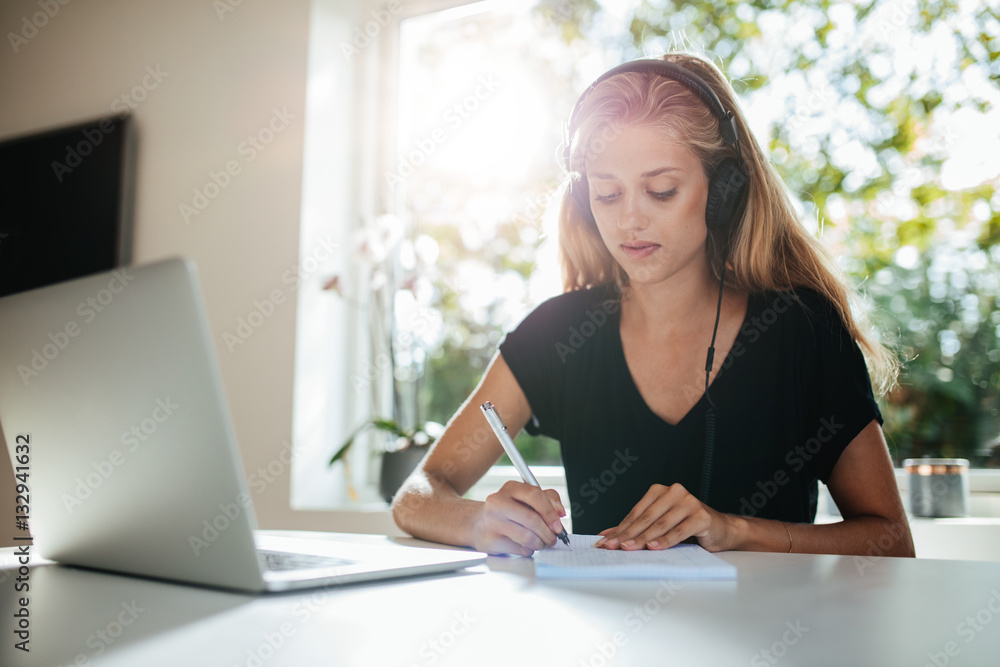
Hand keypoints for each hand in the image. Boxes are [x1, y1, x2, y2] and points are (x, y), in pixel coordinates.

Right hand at [471, 481, 566, 556]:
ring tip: (541, 543)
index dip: (550, 512)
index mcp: (511, 488)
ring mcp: (492, 521)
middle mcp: (498, 502)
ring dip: (540, 544)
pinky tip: (526, 546)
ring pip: (527, 537)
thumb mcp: (525, 498)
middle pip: (532, 519)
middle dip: (548, 533)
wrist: (477, 524)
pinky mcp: (490, 540)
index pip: (535, 495)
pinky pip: (519, 549)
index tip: (558, 525)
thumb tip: (560, 512)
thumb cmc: (508, 511)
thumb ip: (547, 499)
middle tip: (553, 539)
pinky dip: (528, 550)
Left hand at [595, 483, 735, 551]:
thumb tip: (606, 535)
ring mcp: (689, 502)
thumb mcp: (660, 525)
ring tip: (629, 548)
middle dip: (627, 535)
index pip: (636, 513)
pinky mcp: (701, 516)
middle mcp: (674, 492)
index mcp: (660, 491)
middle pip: (646, 518)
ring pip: (660, 524)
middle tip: (612, 547)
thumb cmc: (687, 527)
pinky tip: (653, 547)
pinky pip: (679, 530)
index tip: (605, 542)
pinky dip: (665, 540)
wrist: (721, 530)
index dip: (620, 529)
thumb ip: (636, 528)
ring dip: (643, 539)